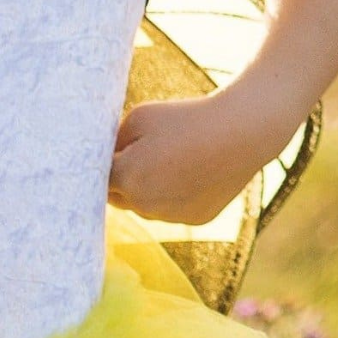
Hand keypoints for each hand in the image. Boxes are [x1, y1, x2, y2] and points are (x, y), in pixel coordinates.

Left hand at [108, 94, 263, 227]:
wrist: (240, 132)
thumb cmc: (185, 118)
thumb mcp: (138, 117)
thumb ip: (113, 141)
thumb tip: (104, 158)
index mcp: (126, 178)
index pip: (97, 180)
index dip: (104, 165)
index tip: (112, 152)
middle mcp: (145, 205)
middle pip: (118, 197)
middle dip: (123, 180)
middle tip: (140, 154)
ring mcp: (171, 217)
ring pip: (146, 207)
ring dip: (148, 191)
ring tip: (171, 160)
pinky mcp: (195, 220)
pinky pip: (172, 211)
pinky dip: (175, 197)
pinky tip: (191, 173)